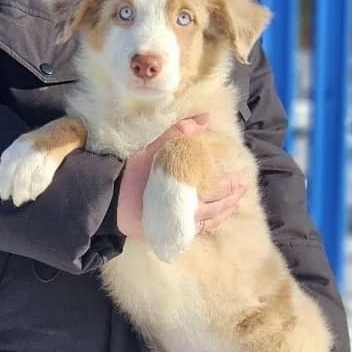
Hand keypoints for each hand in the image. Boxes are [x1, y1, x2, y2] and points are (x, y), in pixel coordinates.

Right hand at [117, 114, 245, 239]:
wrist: (110, 200)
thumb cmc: (133, 174)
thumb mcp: (154, 148)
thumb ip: (180, 132)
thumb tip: (205, 117)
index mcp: (186, 191)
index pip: (217, 190)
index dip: (230, 186)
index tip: (239, 180)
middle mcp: (186, 212)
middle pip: (217, 209)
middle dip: (231, 200)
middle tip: (241, 191)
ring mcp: (179, 226)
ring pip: (209, 223)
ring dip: (223, 214)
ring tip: (233, 206)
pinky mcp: (170, 235)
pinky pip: (194, 232)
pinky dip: (207, 226)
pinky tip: (212, 221)